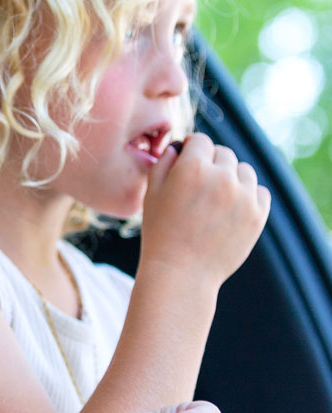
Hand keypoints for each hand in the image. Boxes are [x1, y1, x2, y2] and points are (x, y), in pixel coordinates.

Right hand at [141, 133, 269, 288]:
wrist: (181, 271)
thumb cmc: (160, 230)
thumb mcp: (152, 191)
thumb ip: (165, 161)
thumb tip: (181, 146)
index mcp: (192, 167)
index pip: (200, 140)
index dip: (191, 148)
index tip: (187, 159)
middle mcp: (222, 177)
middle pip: (223, 153)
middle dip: (211, 161)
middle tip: (199, 181)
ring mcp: (244, 197)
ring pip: (244, 170)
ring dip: (231, 176)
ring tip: (216, 195)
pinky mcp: (258, 215)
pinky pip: (260, 191)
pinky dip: (248, 194)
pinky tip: (231, 206)